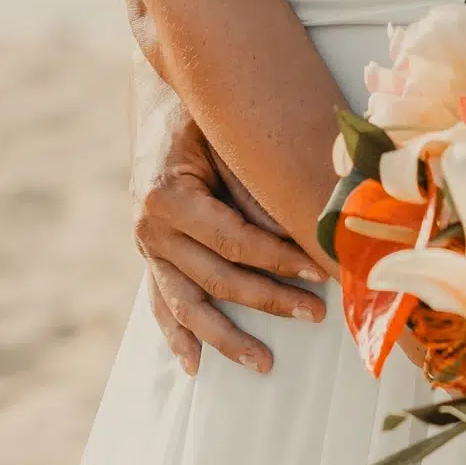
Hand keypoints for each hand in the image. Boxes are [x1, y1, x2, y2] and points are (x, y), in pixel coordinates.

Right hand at [132, 78, 327, 376]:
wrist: (156, 100)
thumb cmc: (201, 113)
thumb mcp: (226, 139)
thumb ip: (253, 186)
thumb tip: (305, 228)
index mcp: (166, 196)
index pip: (233, 241)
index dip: (278, 259)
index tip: (320, 271)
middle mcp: (150, 228)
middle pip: (216, 280)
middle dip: (270, 299)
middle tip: (316, 313)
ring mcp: (145, 247)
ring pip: (188, 305)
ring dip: (226, 338)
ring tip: (265, 363)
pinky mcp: (148, 256)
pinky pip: (161, 302)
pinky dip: (177, 335)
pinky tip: (194, 364)